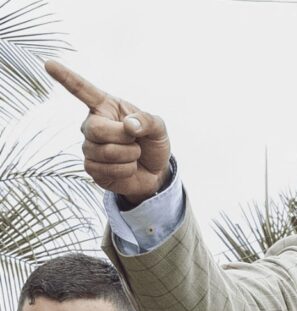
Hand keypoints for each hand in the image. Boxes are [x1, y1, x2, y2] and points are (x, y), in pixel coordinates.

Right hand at [45, 60, 170, 205]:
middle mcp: (92, 124)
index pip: (82, 90)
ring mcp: (89, 147)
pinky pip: (106, 170)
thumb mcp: (158, 128)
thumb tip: (129, 125)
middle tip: (136, 141)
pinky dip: (126, 171)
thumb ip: (148, 121)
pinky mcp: (90, 167)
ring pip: (106, 152)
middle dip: (123, 138)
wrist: (155, 171)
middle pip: (96, 129)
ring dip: (129, 155)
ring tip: (133, 154)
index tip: (48, 63)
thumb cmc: (152, 143)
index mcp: (106, 107)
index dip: (65, 77)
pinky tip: (128, 168)